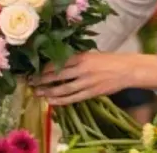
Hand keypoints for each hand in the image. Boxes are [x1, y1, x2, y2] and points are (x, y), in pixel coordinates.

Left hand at [34, 52, 156, 105]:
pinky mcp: (91, 92)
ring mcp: (87, 82)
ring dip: (48, 92)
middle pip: (57, 75)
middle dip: (41, 80)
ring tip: (38, 93)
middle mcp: (82, 68)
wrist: (126, 69)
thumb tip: (58, 61)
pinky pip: (73, 98)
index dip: (43, 68)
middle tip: (30, 83)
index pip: (57, 62)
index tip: (33, 70)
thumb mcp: (91, 54)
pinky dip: (61, 101)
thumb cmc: (108, 60)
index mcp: (81, 56)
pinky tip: (52, 102)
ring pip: (63, 89)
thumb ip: (76, 58)